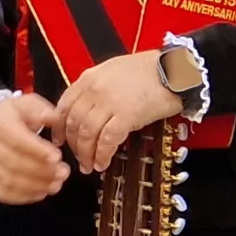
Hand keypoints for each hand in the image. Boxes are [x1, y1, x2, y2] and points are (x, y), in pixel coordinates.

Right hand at [0, 90, 74, 205]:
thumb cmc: (12, 116)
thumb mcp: (27, 104)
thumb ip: (44, 111)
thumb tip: (55, 120)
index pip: (17, 140)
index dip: (38, 151)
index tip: (57, 157)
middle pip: (15, 164)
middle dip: (42, 171)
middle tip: (64, 173)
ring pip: (10, 181)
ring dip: (36, 186)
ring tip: (57, 184)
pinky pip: (3, 193)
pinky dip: (24, 197)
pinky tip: (41, 193)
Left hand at [52, 49, 185, 172]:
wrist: (175, 69)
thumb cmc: (148, 70)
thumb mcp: (113, 71)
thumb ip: (96, 88)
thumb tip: (86, 109)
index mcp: (89, 78)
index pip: (64, 106)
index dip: (60, 127)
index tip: (60, 140)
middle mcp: (94, 89)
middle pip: (73, 123)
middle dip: (73, 145)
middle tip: (78, 158)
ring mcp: (109, 102)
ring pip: (86, 134)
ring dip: (86, 154)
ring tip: (89, 166)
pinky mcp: (126, 115)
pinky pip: (107, 140)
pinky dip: (102, 155)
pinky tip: (103, 163)